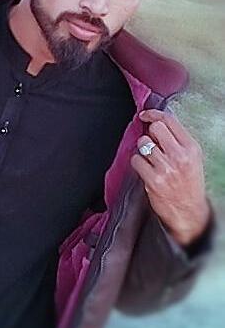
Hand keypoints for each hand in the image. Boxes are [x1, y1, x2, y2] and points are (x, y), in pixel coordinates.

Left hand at [131, 108, 210, 245]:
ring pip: (143, 144)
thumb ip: (176, 141)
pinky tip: (146, 171)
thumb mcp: (191, 159)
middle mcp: (180, 156)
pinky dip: (138, 163)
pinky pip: (136, 160)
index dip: (153, 114)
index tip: (144, 115)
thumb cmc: (188, 184)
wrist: (189, 212)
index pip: (169, 121)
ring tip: (152, 162)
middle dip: (149, 134)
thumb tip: (153, 124)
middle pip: (154, 129)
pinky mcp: (153, 180)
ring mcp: (166, 168)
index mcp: (191, 148)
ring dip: (143, 151)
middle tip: (152, 146)